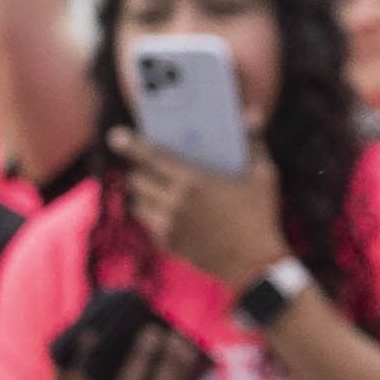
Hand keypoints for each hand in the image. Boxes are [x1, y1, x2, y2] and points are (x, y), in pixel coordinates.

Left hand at [110, 129, 287, 289]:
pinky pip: (148, 224)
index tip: (116, 135)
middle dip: (139, 170)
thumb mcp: (263, 176)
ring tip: (156, 190)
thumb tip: (253, 113)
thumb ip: (253, 142)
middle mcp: (174, 202)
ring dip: (143, 194)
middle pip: (137, 179)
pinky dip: (153, 216)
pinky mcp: (168, 244)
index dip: (130, 144)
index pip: (150, 157)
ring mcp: (168, 225)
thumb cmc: (262, 217)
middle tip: (147, 167)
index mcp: (193, 181)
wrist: (256, 266)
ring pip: (138, 203)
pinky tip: (170, 214)